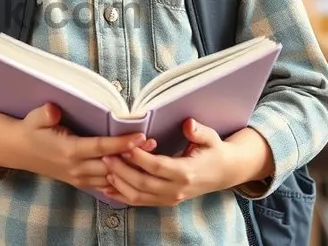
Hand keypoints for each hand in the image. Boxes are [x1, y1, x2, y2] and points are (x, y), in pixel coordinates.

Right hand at [16, 103, 154, 190]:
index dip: (121, 142)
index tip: (140, 135)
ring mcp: (79, 177)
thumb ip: (45, 114)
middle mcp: (76, 167)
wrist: (19, 151)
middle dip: (133, 156)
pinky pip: (104, 185)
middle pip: (111, 165)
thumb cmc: (30, 131)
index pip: (101, 147)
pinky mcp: (80, 182)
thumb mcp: (34, 119)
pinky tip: (134, 172)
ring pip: (111, 178)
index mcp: (69, 150)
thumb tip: (53, 109)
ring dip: (130, 168)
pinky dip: (120, 180)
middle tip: (154, 144)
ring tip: (150, 156)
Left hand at [101, 118, 233, 206]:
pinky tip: (108, 188)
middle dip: (122, 171)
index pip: (158, 166)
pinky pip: (141, 202)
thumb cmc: (214, 151)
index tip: (123, 147)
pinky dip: (123, 197)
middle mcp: (177, 189)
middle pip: (144, 183)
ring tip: (104, 169)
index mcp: (187, 172)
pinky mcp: (166, 202)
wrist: (223, 172)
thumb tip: (188, 124)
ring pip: (139, 197)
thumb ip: (199, 132)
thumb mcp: (211, 138)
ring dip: (119, 184)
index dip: (139, 158)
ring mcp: (171, 198)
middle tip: (106, 157)